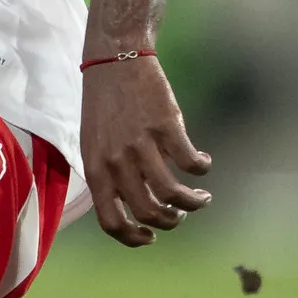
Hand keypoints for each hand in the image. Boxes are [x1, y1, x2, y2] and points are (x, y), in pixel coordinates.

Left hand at [80, 54, 212, 245]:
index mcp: (95, 169)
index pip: (110, 220)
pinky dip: (202, 169)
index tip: (151, 236)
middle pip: (148, 212)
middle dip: (170, 221)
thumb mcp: (94, 144)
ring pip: (172, 194)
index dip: (133, 237)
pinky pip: (191, 163)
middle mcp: (116, 161)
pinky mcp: (165, 127)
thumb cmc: (104, 105)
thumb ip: (109, 174)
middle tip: (180, 213)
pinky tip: (204, 162)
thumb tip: (134, 205)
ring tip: (201, 198)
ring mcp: (141, 145)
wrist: (115, 60)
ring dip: (193, 203)